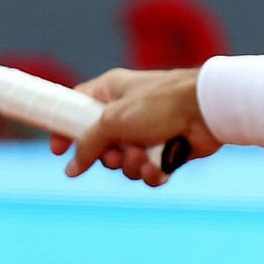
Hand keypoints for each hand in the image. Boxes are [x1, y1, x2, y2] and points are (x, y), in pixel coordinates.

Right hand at [48, 66, 223, 186]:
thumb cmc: (160, 104)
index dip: (65, 127)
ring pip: (124, 163)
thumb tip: (71, 168)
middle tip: (116, 154)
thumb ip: (87, 144)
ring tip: (144, 157)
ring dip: (131, 166)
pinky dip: (151, 173)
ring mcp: (148, 131)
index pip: (78, 106)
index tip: (58, 150)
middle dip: (108, 157)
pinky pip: (147, 171)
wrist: (206, 112)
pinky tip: (158, 166)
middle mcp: (128, 110)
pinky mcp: (167, 150)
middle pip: (101, 144)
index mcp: (112, 91)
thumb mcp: (112, 120)